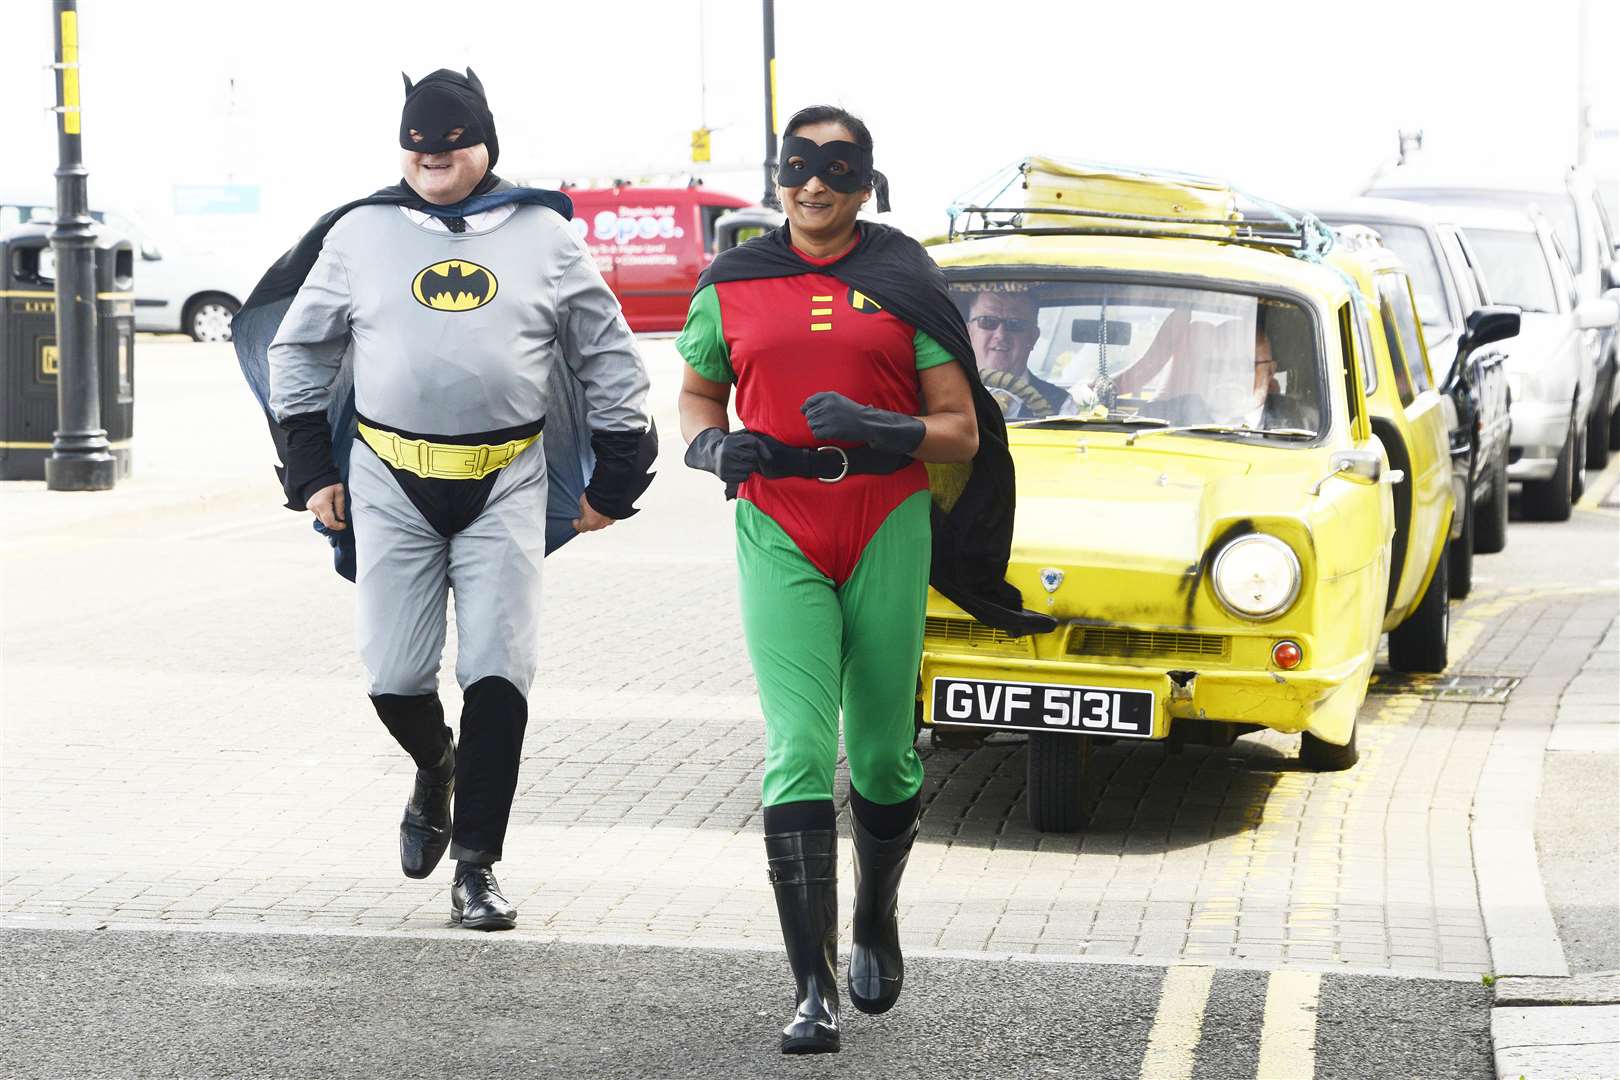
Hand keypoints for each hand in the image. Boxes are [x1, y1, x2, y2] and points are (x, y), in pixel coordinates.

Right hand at [306, 483, 346, 530]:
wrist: (317, 475)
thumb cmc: (330, 482)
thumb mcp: (339, 492)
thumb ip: (340, 506)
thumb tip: (341, 518)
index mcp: (322, 504)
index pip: (329, 522)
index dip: (337, 526)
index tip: (344, 525)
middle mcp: (314, 507)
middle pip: (325, 522)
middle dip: (334, 523)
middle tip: (342, 520)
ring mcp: (310, 507)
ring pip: (321, 519)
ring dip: (329, 518)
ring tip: (336, 512)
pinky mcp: (309, 506)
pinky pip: (318, 514)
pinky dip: (325, 514)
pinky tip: (330, 508)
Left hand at [572, 493, 616, 532]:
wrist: (612, 491)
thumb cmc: (596, 496)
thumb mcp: (582, 502)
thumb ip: (583, 509)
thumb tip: (585, 511)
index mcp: (590, 523)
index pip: (580, 528)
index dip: (577, 524)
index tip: (575, 521)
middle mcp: (600, 525)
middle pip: (592, 526)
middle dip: (588, 521)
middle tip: (586, 514)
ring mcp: (609, 521)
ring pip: (601, 522)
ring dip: (598, 518)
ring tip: (597, 509)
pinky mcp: (617, 516)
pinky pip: (609, 517)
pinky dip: (606, 514)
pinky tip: (605, 508)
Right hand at [684, 427, 764, 483]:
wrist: (713, 456)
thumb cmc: (733, 447)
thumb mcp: (742, 441)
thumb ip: (759, 445)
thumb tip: (770, 459)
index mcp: (730, 440)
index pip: (754, 443)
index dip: (756, 447)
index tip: (752, 449)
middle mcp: (726, 452)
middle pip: (753, 457)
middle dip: (752, 458)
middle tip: (744, 457)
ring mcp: (724, 465)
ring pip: (750, 468)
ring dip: (749, 467)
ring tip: (741, 464)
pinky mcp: (724, 476)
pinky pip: (744, 478)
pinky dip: (744, 475)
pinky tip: (737, 470)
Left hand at [800, 391, 925, 453]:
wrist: (868, 423)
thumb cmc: (855, 412)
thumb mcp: (839, 400)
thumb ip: (822, 402)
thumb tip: (802, 409)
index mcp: (829, 396)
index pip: (809, 402)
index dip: (808, 409)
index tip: (812, 413)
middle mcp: (827, 405)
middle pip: (809, 415)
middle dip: (815, 421)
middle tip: (826, 423)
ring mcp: (828, 417)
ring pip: (811, 425)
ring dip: (818, 428)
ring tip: (829, 428)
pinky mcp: (830, 430)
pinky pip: (816, 434)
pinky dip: (821, 435)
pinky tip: (829, 434)